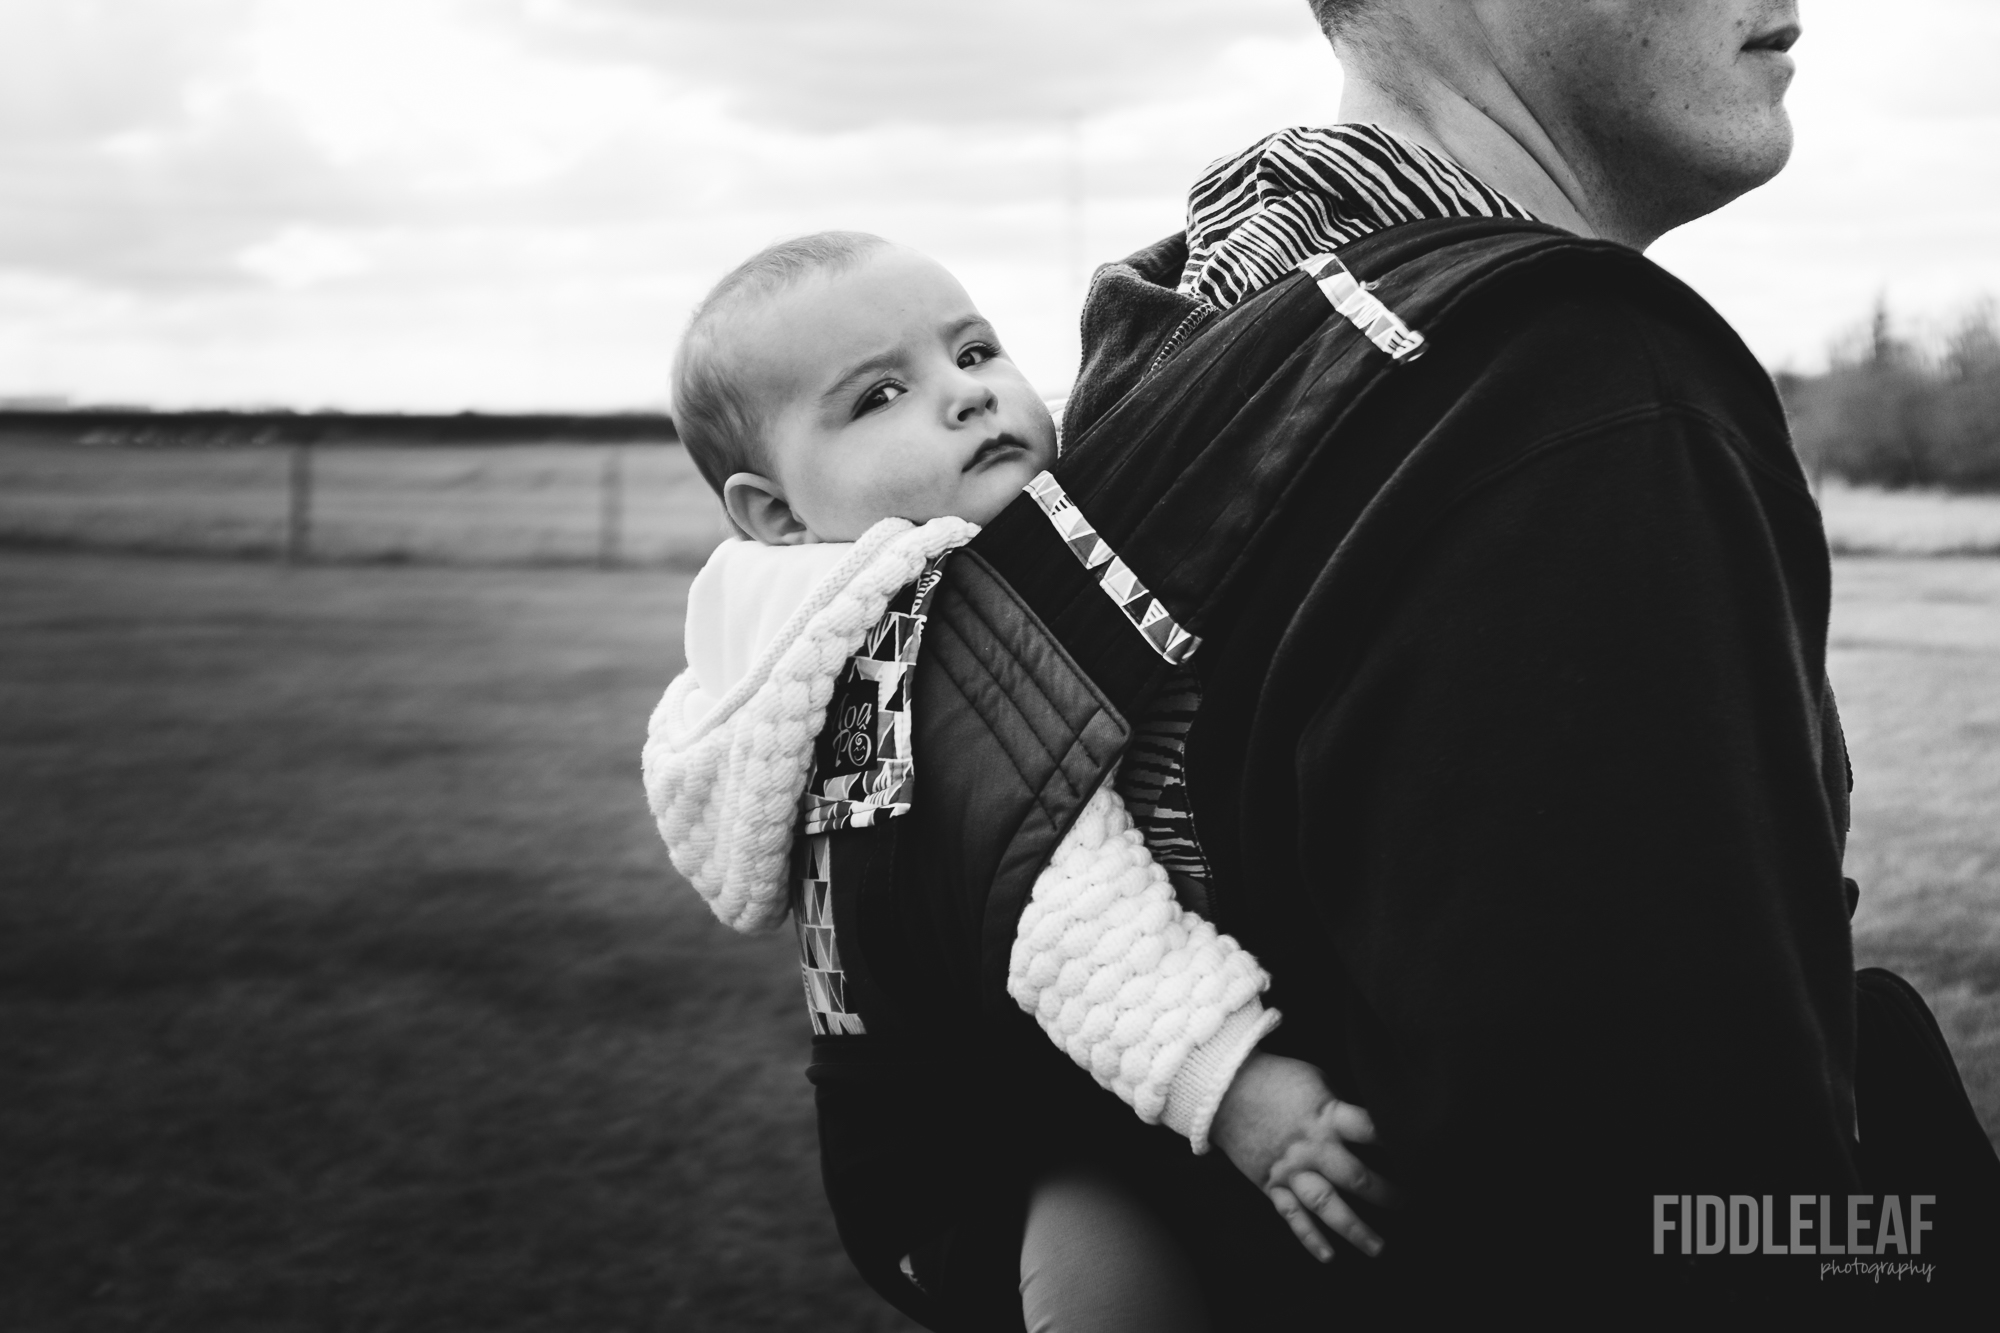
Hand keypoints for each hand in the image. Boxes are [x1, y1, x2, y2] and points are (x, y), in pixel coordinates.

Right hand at [1209, 1052, 1397, 1262]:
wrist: (1221, 1090)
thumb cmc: (1274, 1077)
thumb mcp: (1315, 1079)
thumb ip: (1341, 1105)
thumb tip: (1370, 1121)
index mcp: (1326, 1116)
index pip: (1370, 1131)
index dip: (1399, 1143)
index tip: (1425, 1158)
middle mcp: (1311, 1148)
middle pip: (1356, 1177)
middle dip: (1387, 1195)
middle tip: (1413, 1207)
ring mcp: (1290, 1170)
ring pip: (1326, 1205)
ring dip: (1353, 1229)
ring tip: (1379, 1248)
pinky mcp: (1270, 1184)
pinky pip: (1291, 1216)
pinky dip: (1309, 1238)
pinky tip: (1329, 1256)